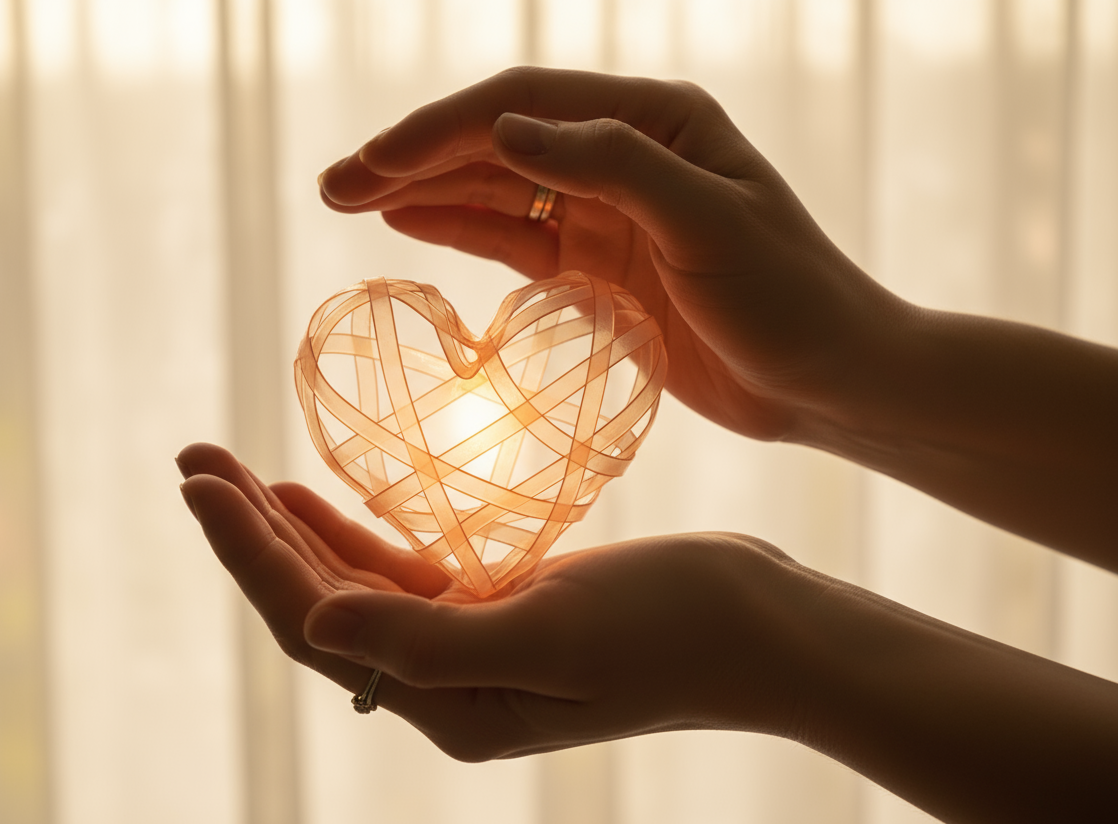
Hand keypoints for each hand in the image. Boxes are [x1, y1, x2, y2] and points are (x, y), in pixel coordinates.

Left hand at [176, 442, 812, 760]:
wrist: (762, 626)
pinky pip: (398, 570)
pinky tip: (309, 496)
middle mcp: (442, 683)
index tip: (200, 482)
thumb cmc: (671, 631)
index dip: (250, 554)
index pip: (316, 625)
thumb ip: (424, 639)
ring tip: (227, 472)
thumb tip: (315, 623)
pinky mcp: (497, 607)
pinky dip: (347, 532)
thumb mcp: (548, 633)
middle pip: (318, 603)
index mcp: (443, 702)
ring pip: (350, 584)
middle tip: (191, 460)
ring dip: (287, 527)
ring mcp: (468, 646)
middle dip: (249, 533)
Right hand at [319, 67, 907, 440]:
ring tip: (346, 199)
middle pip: (496, 141)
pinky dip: (459, 229)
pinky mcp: (596, 266)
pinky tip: (407, 225)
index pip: (524, 105)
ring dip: (422, 191)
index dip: (440, 129)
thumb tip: (507, 127)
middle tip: (332, 182)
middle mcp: (623, 152)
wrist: (829, 380)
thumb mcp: (710, 222)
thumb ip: (613, 166)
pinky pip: (513, 240)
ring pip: (494, 189)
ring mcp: (605, 211)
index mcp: (655, 118)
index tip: (373, 164)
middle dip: (412, 157)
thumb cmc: (791, 297)